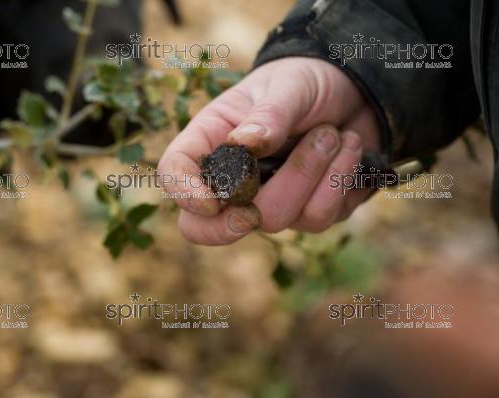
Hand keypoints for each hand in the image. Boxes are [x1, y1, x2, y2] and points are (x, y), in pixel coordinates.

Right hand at [157, 57, 381, 244]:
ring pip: (273, 219)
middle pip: (207, 227)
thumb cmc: (305, 81)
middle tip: (251, 215)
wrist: (355, 91)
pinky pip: (317, 218)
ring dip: (309, 174)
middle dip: (230, 226)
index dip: (184, 193)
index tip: (212, 201)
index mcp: (213, 140)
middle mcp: (233, 178)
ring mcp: (269, 200)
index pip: (175, 173)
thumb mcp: (287, 86)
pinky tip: (349, 148)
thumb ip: (267, 115)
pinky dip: (338, 181)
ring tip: (332, 134)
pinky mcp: (307, 212)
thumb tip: (244, 145)